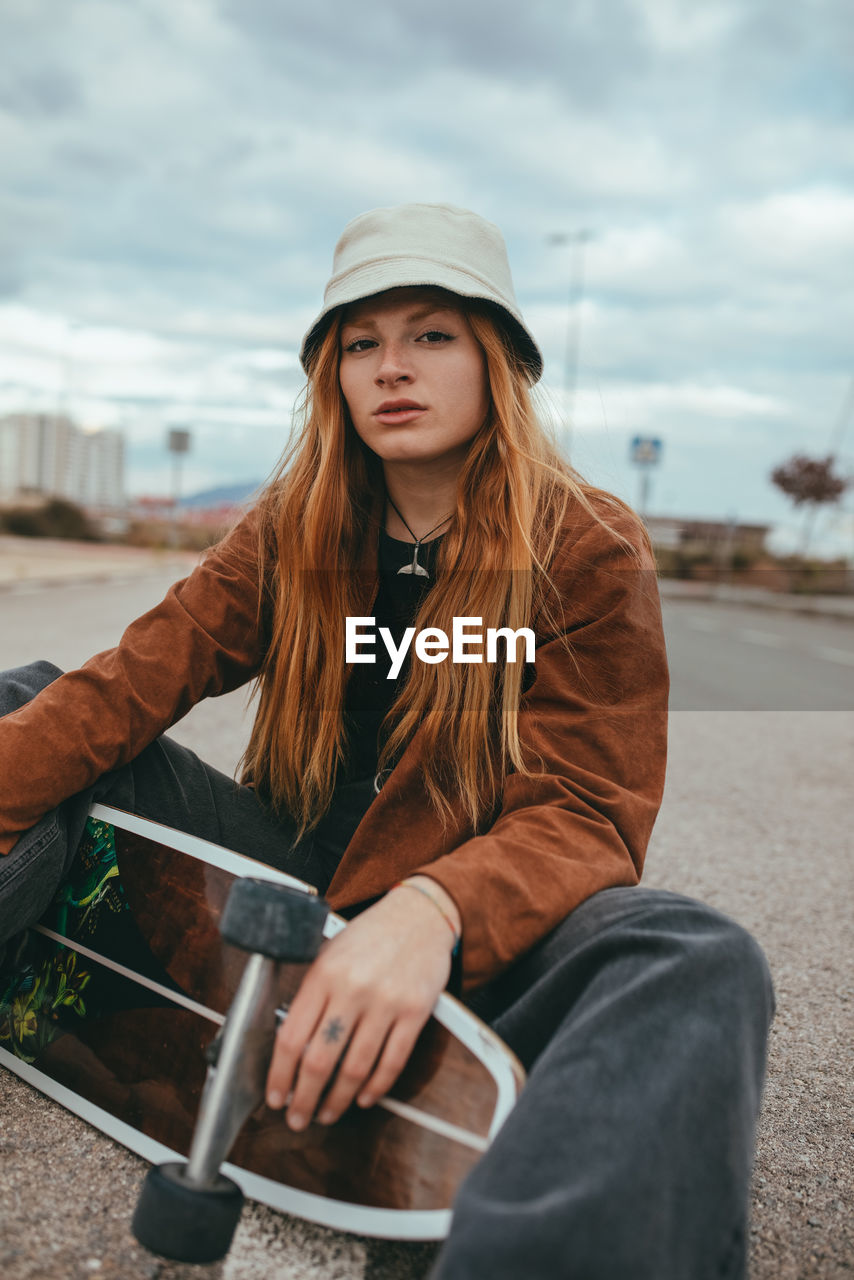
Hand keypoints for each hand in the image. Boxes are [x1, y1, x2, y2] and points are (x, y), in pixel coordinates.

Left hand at [265, 878, 459, 1129]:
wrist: (419, 915)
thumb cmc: (370, 936)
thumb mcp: (329, 954)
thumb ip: (311, 993)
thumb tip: (290, 1047)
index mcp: (323, 974)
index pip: (291, 1037)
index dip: (279, 1076)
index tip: (276, 1096)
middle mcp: (352, 989)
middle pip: (320, 1060)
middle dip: (304, 1099)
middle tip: (298, 1119)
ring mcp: (386, 1002)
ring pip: (356, 1068)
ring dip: (338, 1100)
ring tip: (328, 1113)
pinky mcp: (415, 1012)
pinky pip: (392, 1061)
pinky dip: (376, 1087)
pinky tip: (365, 1098)